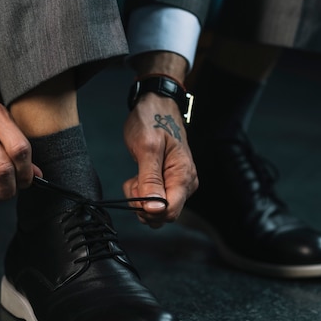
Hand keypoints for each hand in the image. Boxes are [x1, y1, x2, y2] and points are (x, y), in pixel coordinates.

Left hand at [123, 92, 197, 227]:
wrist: (156, 105)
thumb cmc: (152, 120)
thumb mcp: (147, 148)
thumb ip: (150, 181)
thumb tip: (155, 209)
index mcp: (184, 176)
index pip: (170, 212)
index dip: (149, 210)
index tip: (137, 191)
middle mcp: (186, 184)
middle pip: (163, 214)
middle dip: (142, 203)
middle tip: (135, 179)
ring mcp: (178, 184)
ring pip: (156, 209)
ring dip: (139, 197)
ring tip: (137, 174)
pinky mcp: (169, 183)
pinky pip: (153, 199)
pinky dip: (141, 192)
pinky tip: (139, 175)